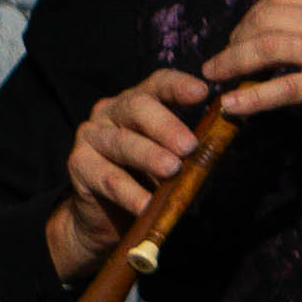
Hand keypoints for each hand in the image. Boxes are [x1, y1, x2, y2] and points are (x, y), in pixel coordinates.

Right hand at [44, 68, 212, 282]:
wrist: (104, 217)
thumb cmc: (146, 180)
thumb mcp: (171, 159)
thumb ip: (189, 147)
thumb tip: (223, 142)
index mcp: (137, 102)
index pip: (157, 84)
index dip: (178, 86)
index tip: (203, 92)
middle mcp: (111, 112)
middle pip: (137, 107)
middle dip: (166, 125)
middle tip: (189, 146)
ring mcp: (91, 136)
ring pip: (121, 142)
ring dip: (149, 156)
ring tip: (172, 170)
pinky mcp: (78, 165)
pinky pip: (106, 177)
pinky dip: (129, 192)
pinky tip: (146, 204)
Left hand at [203, 0, 301, 130]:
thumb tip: (290, 25)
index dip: (252, 14)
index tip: (242, 33)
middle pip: (266, 17)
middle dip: (237, 38)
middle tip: (225, 59)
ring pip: (268, 46)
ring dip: (233, 62)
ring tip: (217, 77)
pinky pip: (284, 88)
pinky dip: (253, 97)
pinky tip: (233, 106)